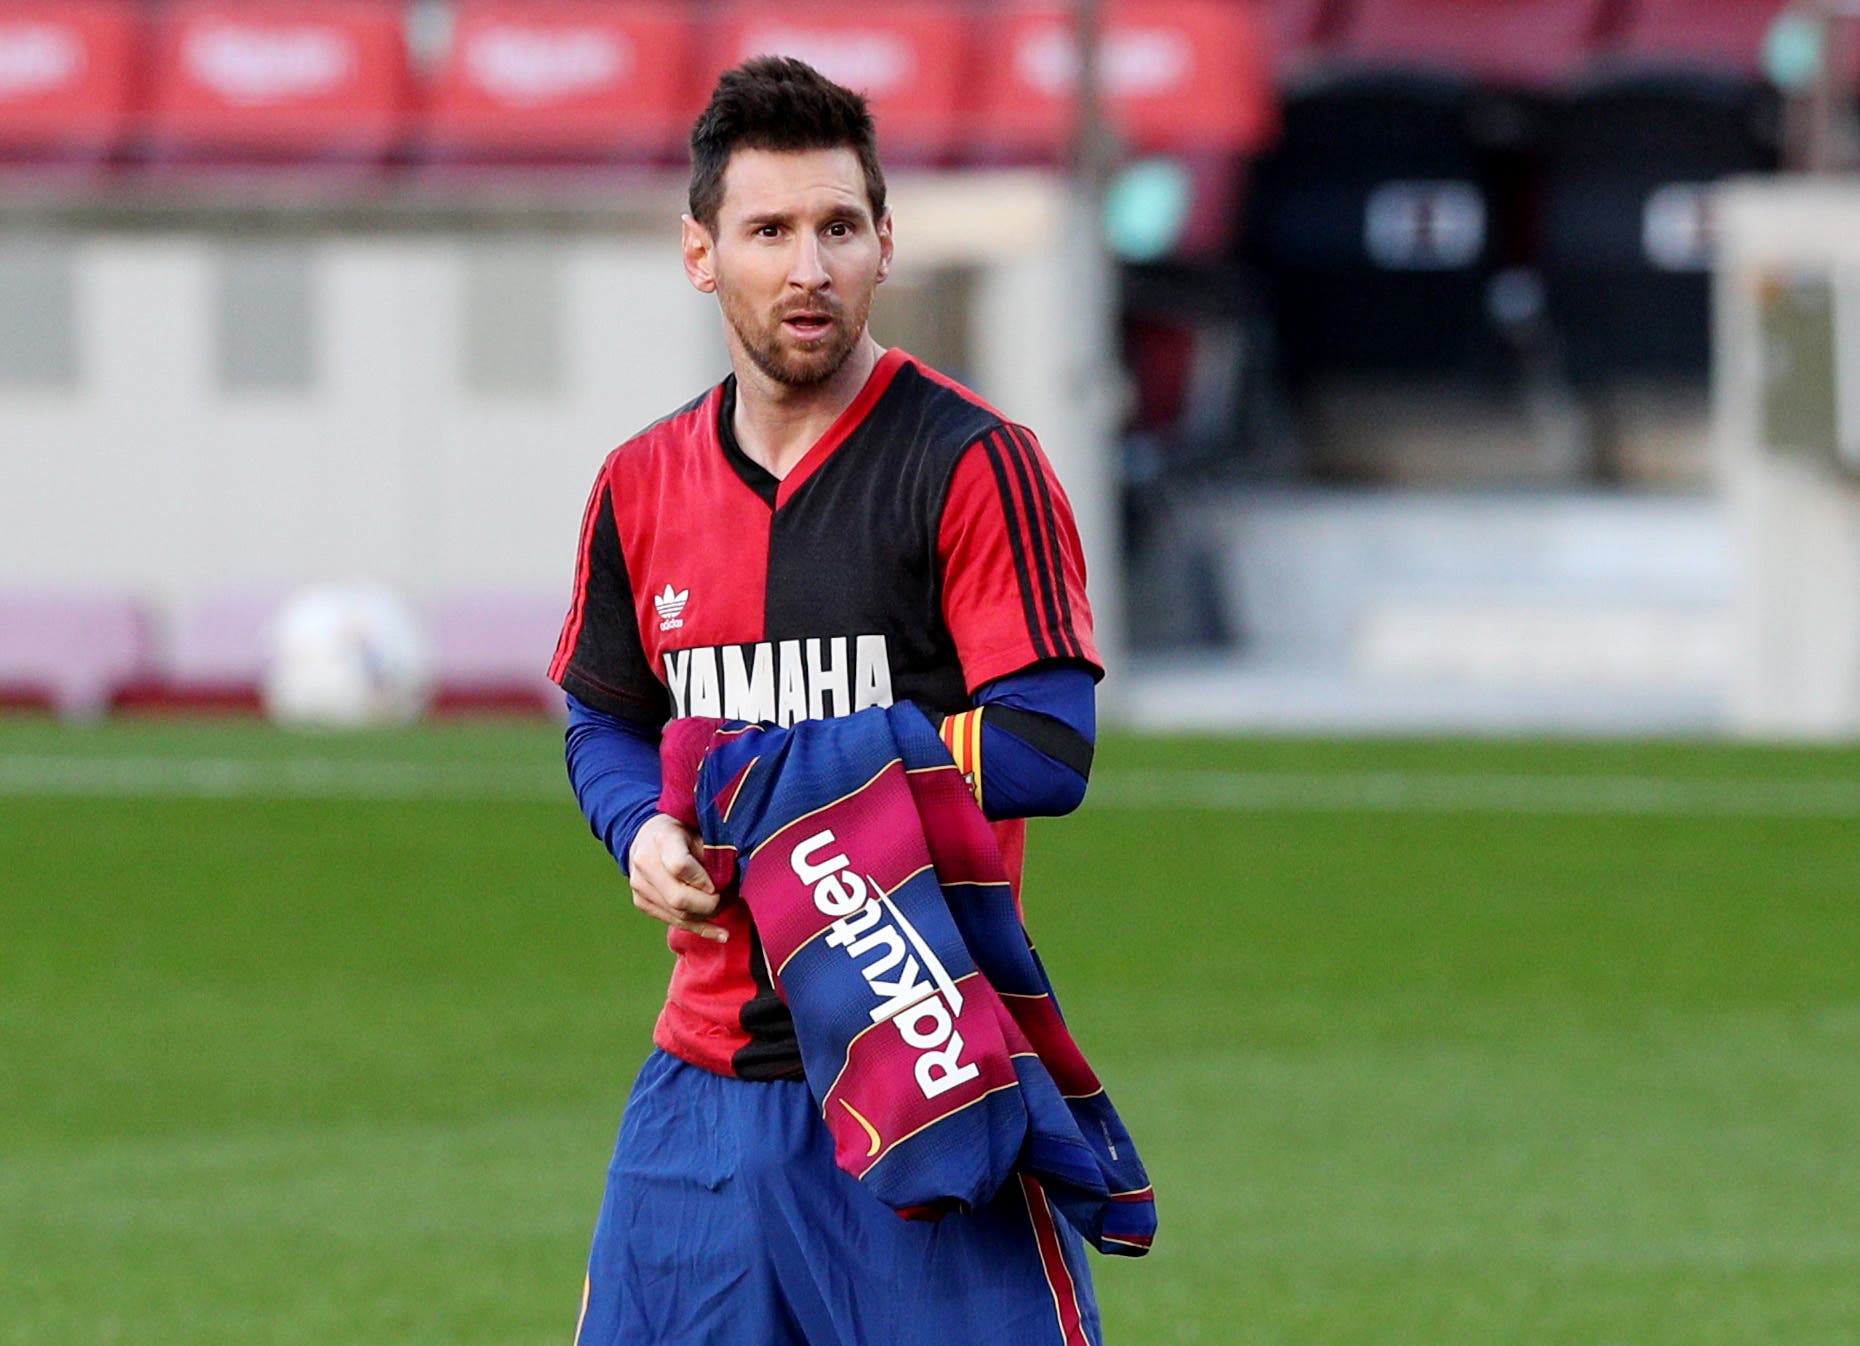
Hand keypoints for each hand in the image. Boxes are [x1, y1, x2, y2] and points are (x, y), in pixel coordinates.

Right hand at [627, 813, 726, 942]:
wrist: (645, 836)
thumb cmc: (681, 832)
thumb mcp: (699, 831)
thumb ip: (713, 853)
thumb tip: (730, 882)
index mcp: (662, 839)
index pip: (680, 866)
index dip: (704, 880)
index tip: (719, 884)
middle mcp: (645, 863)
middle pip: (678, 898)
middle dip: (709, 905)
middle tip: (727, 900)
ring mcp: (640, 885)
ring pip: (677, 914)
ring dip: (706, 917)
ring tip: (726, 909)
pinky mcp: (641, 902)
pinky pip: (672, 921)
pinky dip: (699, 928)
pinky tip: (720, 934)